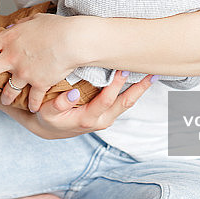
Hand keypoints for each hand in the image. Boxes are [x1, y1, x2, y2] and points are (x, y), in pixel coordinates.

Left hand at [0, 13, 85, 111]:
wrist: (73, 40)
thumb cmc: (56, 26)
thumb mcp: (33, 20)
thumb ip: (19, 26)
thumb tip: (10, 29)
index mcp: (8, 39)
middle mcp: (10, 57)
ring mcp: (23, 73)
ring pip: (8, 91)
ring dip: (5, 99)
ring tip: (4, 103)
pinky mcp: (38, 84)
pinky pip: (32, 99)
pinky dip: (33, 104)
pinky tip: (33, 108)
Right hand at [33, 70, 155, 138]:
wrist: (50, 129)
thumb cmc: (48, 118)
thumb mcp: (47, 113)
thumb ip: (59, 104)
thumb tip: (74, 92)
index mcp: (88, 118)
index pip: (107, 100)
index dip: (115, 85)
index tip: (122, 69)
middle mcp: (102, 120)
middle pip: (125, 103)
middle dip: (139, 87)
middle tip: (150, 72)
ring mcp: (107, 117)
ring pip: (128, 102)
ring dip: (140, 88)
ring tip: (152, 74)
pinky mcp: (108, 113)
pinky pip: (124, 101)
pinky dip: (134, 90)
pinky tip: (140, 78)